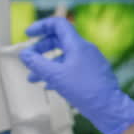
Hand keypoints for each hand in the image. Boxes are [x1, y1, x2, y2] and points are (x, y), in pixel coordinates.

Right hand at [17, 17, 133, 133]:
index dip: (41, 26)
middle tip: (29, 59)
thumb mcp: (56, 76)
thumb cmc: (84, 90)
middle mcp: (85, 50)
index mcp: (77, 44)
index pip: (58, 24)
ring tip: (33, 78)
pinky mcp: (93, 75)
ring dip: (47, 65)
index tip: (28, 34)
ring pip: (64, 57)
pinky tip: (49, 86)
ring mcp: (90, 62)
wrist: (110, 108)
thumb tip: (24, 54)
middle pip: (59, 40)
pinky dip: (58, 73)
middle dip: (41, 48)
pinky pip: (72, 68)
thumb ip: (38, 64)